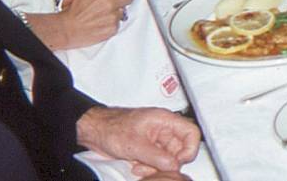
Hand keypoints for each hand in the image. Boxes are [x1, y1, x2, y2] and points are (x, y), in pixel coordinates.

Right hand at [50, 0, 133, 48]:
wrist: (67, 28)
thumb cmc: (74, 11)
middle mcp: (110, 4)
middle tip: (117, 0)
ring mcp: (112, 17)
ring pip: (124, 11)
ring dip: (117, 11)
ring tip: (104, 12)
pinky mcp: (112, 29)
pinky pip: (118, 23)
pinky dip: (112, 22)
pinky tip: (102, 21)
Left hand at [77, 106, 200, 175]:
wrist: (95, 131)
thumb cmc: (111, 127)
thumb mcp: (135, 144)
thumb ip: (157, 156)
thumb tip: (174, 165)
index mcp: (165, 120)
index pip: (191, 132)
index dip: (190, 148)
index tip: (178, 161)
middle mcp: (163, 129)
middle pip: (180, 149)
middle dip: (168, 162)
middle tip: (154, 167)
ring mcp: (156, 140)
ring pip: (168, 158)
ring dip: (157, 167)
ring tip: (140, 167)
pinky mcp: (149, 149)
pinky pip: (157, 162)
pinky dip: (149, 168)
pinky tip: (136, 166)